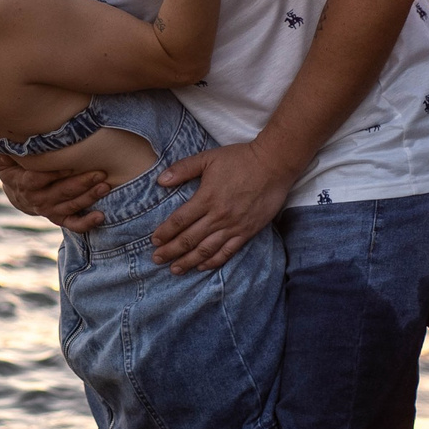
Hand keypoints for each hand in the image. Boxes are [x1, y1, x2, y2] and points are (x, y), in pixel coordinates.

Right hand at [0, 153, 107, 230]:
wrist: (17, 192)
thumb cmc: (14, 167)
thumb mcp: (4, 158)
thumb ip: (8, 149)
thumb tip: (10, 138)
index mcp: (24, 183)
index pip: (40, 178)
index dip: (56, 172)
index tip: (73, 163)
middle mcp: (37, 199)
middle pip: (61, 192)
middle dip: (81, 183)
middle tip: (99, 173)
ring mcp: (49, 210)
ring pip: (70, 206)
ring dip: (89, 197)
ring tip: (105, 187)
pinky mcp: (59, 217)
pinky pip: (73, 224)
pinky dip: (86, 223)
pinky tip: (100, 216)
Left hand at [150, 141, 297, 271]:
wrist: (274, 165)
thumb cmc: (240, 159)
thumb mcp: (208, 158)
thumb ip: (183, 169)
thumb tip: (160, 180)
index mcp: (206, 198)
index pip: (179, 221)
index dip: (164, 233)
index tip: (154, 241)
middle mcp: (218, 216)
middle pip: (189, 239)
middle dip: (170, 251)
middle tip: (157, 259)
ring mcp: (233, 226)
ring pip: (206, 250)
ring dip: (188, 261)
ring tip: (174, 269)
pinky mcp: (247, 232)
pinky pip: (227, 252)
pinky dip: (213, 261)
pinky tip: (202, 266)